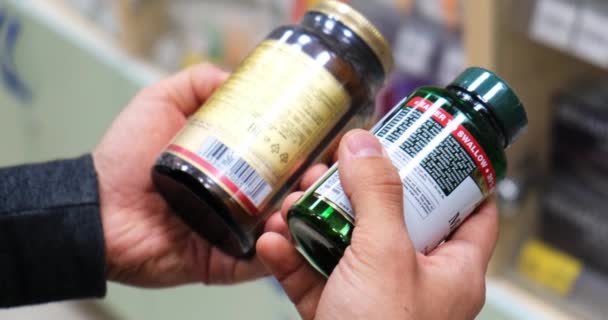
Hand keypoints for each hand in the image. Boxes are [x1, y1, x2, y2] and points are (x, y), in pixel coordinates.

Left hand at [93, 64, 316, 287]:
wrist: (98, 212)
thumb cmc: (125, 159)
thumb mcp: (158, 103)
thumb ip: (194, 84)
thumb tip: (236, 75)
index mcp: (230, 164)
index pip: (278, 156)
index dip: (304, 148)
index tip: (324, 139)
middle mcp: (239, 197)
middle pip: (288, 191)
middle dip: (310, 181)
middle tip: (316, 170)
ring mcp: (236, 231)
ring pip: (282, 226)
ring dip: (302, 212)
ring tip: (302, 196)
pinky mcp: (228, 261)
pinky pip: (262, 260)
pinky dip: (280, 248)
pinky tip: (284, 227)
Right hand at [257, 130, 498, 318]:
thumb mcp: (385, 255)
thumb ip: (377, 195)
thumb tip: (364, 143)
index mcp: (451, 268)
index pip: (469, 209)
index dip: (453, 173)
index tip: (426, 143)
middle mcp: (414, 278)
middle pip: (391, 216)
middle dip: (354, 189)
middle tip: (330, 169)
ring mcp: (371, 294)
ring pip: (345, 240)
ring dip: (311, 218)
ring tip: (290, 203)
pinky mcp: (335, 309)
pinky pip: (312, 272)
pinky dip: (290, 255)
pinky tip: (271, 241)